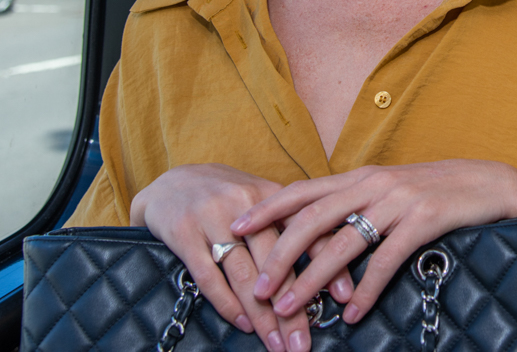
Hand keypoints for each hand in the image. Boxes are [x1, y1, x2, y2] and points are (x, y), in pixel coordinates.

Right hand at [131, 164, 353, 351]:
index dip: (327, 264)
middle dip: (293, 306)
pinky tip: (244, 324)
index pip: (306, 231)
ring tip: (278, 344)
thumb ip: (291, 223)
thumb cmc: (226, 195)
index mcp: (270, 193)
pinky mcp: (183, 232)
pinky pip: (209, 276)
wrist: (171, 181)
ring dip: (263, 315)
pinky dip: (228, 304)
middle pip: (276, 261)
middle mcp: (243, 202)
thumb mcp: (261, 198)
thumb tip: (330, 262)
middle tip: (304, 341)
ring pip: (244, 274)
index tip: (345, 296)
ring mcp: (212, 217)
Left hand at [230, 160, 516, 324]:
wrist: (490, 184)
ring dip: (313, 279)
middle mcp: (374, 184)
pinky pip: (387, 259)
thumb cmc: (436, 192)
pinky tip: (351, 314)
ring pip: (344, 242)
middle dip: (280, 254)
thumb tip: (318, 233)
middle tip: (257, 287)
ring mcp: (399, 201)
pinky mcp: (424, 219)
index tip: (236, 228)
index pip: (304, 190)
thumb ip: (357, 206)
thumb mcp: (391, 192)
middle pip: (313, 218)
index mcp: (361, 176)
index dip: (268, 208)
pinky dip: (366, 289)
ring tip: (291, 307)